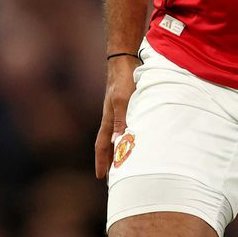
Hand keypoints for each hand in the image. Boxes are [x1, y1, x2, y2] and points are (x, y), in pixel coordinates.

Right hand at [94, 57, 140, 178]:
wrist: (124, 58)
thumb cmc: (123, 79)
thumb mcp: (123, 101)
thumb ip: (121, 121)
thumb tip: (117, 142)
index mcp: (108, 120)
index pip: (102, 146)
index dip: (102, 161)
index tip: (101, 177)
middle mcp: (111, 117)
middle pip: (108, 143)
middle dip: (110, 160)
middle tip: (114, 177)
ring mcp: (118, 110)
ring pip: (117, 135)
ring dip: (119, 148)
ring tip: (126, 161)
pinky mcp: (126, 103)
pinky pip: (126, 125)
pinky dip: (128, 135)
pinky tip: (136, 135)